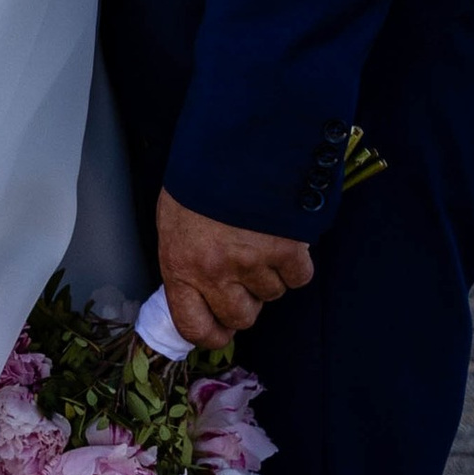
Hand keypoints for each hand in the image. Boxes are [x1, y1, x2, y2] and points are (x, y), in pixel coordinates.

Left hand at [157, 190, 313, 345]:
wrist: (234, 140)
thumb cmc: (199, 179)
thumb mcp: (174, 223)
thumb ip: (186, 264)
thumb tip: (201, 299)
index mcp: (180, 266)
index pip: (194, 328)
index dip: (211, 334)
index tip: (219, 329)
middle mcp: (215, 271)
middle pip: (241, 318)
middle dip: (245, 302)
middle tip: (244, 275)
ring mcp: (252, 261)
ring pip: (272, 295)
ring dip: (270, 276)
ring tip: (259, 242)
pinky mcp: (286, 248)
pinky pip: (299, 277)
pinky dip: (295, 262)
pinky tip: (283, 238)